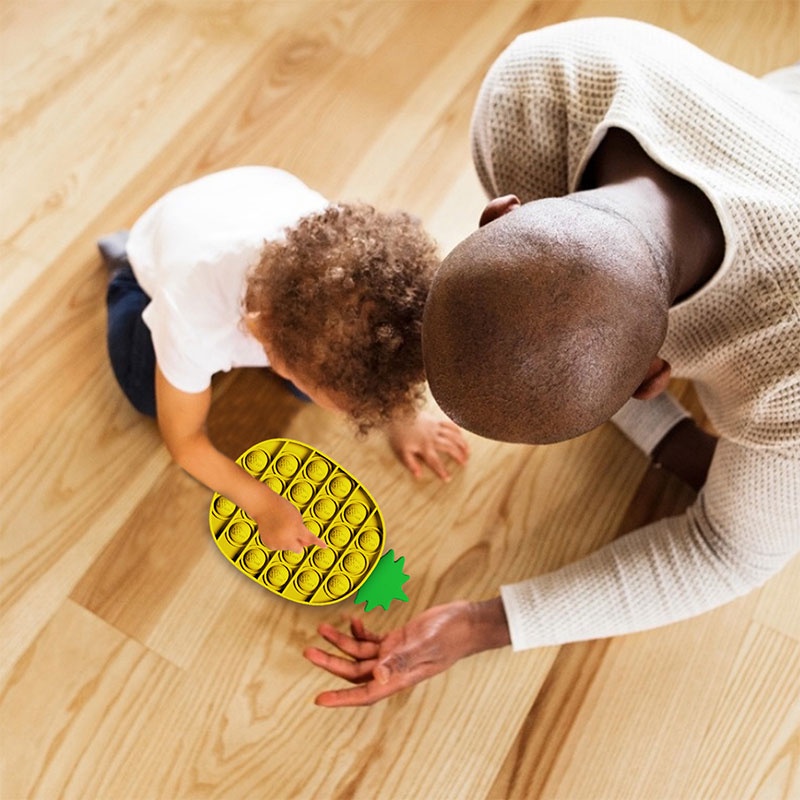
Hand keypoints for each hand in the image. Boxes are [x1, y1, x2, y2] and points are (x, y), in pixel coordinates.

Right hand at [253, 491, 325, 552]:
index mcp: (296, 529)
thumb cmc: (282, 509)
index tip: (325, 546)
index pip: (310, 538)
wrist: (264, 505)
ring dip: (287, 541)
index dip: (318, 542)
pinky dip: (277, 541)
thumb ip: (303, 532)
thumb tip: (304, 546)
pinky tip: (274, 531)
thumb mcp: (297, 517)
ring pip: (287, 548)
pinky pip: (278, 547)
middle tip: (292, 532)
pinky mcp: (269, 544)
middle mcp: (286, 538)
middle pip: (299, 549)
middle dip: (298, 544)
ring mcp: (277, 542)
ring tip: (280, 527)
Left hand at [304, 599, 509, 706]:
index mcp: (400, 676)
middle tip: (309, 651)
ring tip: (323, 629)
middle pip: (355, 672)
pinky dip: (361, 633)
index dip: (341, 698)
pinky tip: (354, 621)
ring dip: (341, 644)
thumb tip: (377, 677)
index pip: (365, 692)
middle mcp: (395, 668)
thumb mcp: (425, 644)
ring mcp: (396, 654)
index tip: (319, 700)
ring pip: (361, 655)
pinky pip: (373, 642)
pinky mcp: (400, 641)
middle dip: (331, 662)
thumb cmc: (452, 633)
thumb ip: (401, 660)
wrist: (469, 621)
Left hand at [385, 410, 469, 481]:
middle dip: (458, 456)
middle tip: (464, 463)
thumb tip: (418, 475)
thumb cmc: (398, 434)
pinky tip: (462, 435)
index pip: (435, 462)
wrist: (397, 414)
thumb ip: (410, 464)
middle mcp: (432, 438)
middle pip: (449, 447)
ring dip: (462, 444)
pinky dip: (457, 430)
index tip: (448, 478)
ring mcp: (435, 428)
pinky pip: (450, 424)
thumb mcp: (401, 451)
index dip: (442, 471)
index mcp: (424, 447)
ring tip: (468, 451)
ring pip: (453, 436)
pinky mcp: (436, 420)